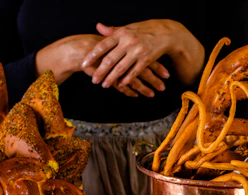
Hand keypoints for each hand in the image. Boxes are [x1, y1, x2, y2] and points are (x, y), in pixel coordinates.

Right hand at [35, 34, 165, 97]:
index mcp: (128, 47)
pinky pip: (121, 85)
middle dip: (154, 79)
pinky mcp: (108, 75)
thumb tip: (141, 54)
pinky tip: (135, 95)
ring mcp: (116, 67)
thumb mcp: (115, 45)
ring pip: (133, 79)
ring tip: (153, 94)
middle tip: (164, 87)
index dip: (157, 66)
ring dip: (144, 88)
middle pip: (143, 69)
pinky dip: (129, 91)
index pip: (147, 57)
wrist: (80, 50)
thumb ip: (127, 51)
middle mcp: (124, 56)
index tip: (167, 74)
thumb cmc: (99, 48)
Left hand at [82, 19, 203, 88]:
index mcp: (121, 33)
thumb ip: (112, 30)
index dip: (92, 56)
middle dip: (100, 71)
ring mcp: (137, 51)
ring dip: (112, 78)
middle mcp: (128, 42)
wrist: (166, 33)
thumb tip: (98, 26)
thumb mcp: (128, 28)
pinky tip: (121, 85)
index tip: (84, 64)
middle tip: (93, 80)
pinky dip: (127, 79)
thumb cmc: (144, 30)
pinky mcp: (146, 59)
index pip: (102, 45)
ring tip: (104, 85)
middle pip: (110, 59)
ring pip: (121, 68)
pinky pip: (134, 72)